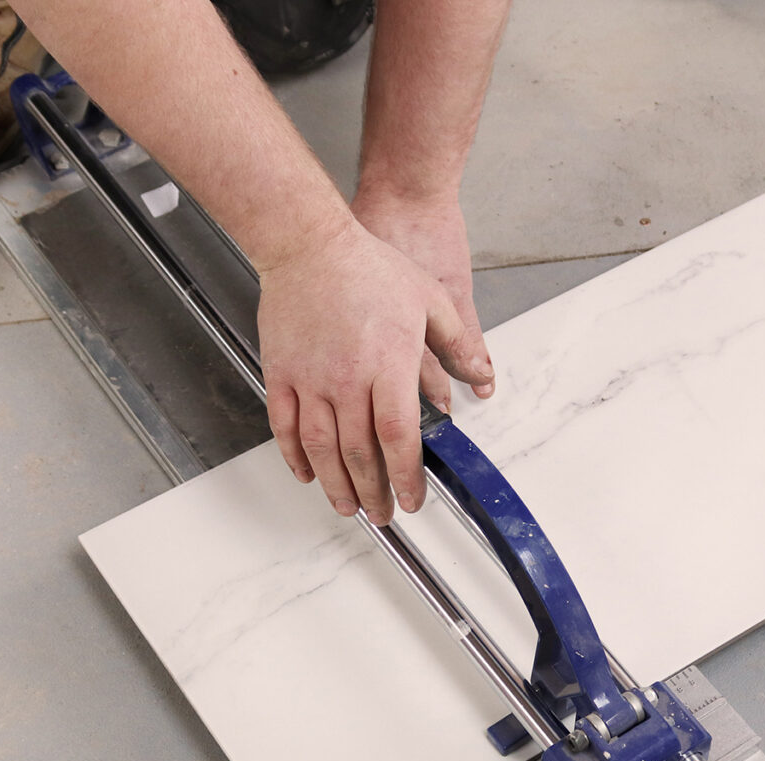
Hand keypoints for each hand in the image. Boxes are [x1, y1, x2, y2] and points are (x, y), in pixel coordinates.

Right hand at [258, 216, 494, 524]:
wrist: (308, 243)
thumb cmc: (368, 267)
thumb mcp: (430, 300)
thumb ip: (457, 345)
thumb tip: (481, 376)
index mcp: (389, 367)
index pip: (400, 439)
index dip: (406, 478)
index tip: (412, 498)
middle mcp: (349, 381)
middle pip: (361, 455)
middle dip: (374, 493)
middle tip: (383, 512)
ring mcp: (311, 381)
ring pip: (322, 450)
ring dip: (336, 486)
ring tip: (348, 507)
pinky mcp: (283, 375)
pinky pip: (286, 427)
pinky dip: (296, 457)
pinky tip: (307, 474)